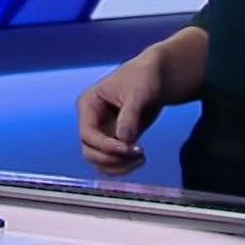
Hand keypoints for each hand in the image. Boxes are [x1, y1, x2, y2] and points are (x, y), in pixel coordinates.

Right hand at [77, 56, 163, 174]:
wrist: (157, 78)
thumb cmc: (144, 78)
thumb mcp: (137, 94)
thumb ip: (129, 116)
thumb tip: (124, 139)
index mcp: (88, 104)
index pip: (88, 134)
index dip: (105, 146)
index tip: (128, 148)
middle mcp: (91, 121)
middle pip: (90, 152)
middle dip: (111, 158)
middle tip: (136, 153)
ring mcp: (102, 133)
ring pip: (100, 161)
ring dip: (119, 166)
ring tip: (141, 157)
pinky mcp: (115, 141)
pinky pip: (112, 162)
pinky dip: (124, 166)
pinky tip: (140, 158)